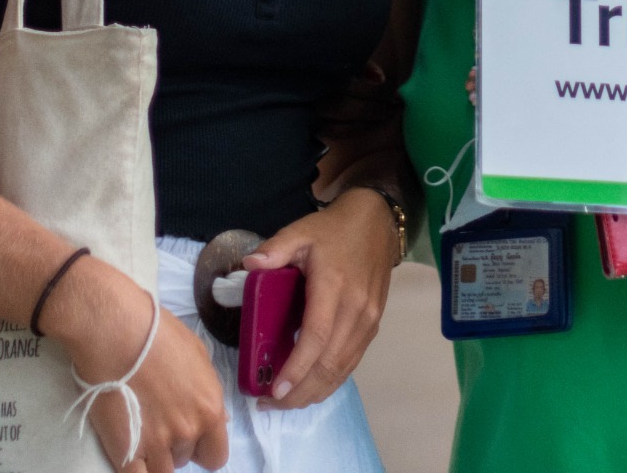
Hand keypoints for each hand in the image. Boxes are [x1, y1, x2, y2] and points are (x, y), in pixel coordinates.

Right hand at [43, 254, 228, 471]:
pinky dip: (135, 469)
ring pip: (162, 471)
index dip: (203, 447)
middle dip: (175, 446)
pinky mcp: (125, 449)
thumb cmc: (157, 333)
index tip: (191, 437)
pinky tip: (129, 452)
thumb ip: (208, 392)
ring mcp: (156, 443)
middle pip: (185, 459)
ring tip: (141, 432)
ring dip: (154, 457)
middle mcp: (188, 430)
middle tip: (158, 423)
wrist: (115, 330)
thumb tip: (219, 418)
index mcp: (210, 408)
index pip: (216, 455)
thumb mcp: (198, 355)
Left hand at [239, 186, 401, 408]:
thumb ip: (276, 247)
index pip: (315, 338)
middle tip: (270, 404)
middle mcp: (356, 311)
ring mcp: (368, 321)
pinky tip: (312, 389)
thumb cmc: (334, 230)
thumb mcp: (301, 231)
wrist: (377, 223)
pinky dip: (331, 381)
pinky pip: (352, 362)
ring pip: (342, 368)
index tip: (274, 390)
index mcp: (334, 288)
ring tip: (286, 403)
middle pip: (328, 363)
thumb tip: (249, 264)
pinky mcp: (373, 326)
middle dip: (300, 392)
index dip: (296, 369)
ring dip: (315, 392)